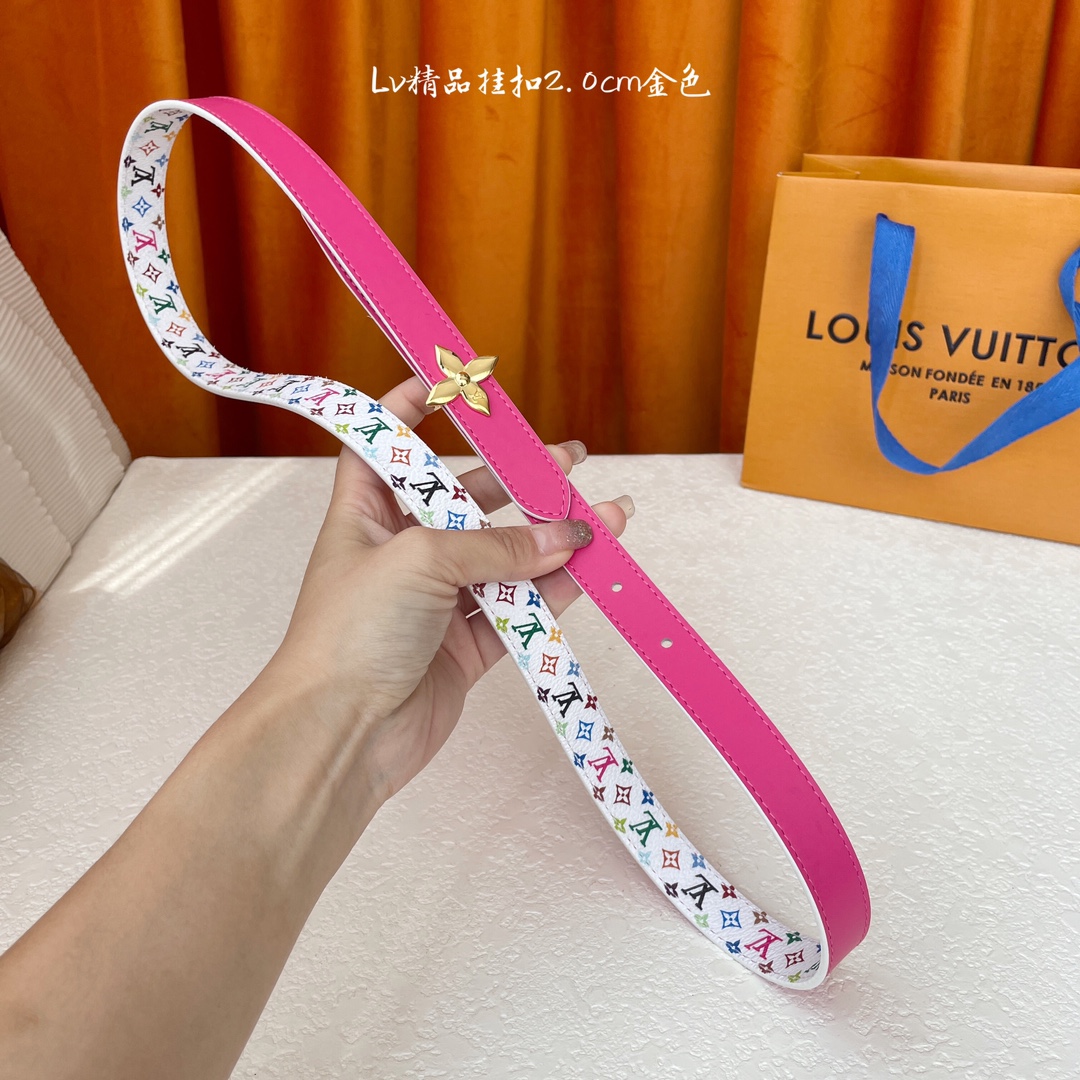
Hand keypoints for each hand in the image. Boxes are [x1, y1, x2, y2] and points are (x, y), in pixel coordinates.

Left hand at [268, 374, 631, 804]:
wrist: (340, 735)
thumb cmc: (348, 635)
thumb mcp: (420, 561)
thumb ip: (499, 545)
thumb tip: (566, 537)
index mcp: (365, 514)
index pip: (388, 446)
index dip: (414, 408)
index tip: (458, 383)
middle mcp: (400, 553)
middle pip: (465, 500)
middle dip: (516, 480)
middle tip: (566, 461)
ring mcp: (434, 601)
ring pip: (504, 558)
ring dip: (552, 540)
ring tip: (604, 519)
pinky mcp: (464, 646)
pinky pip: (520, 610)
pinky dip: (555, 592)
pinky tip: (588, 570)